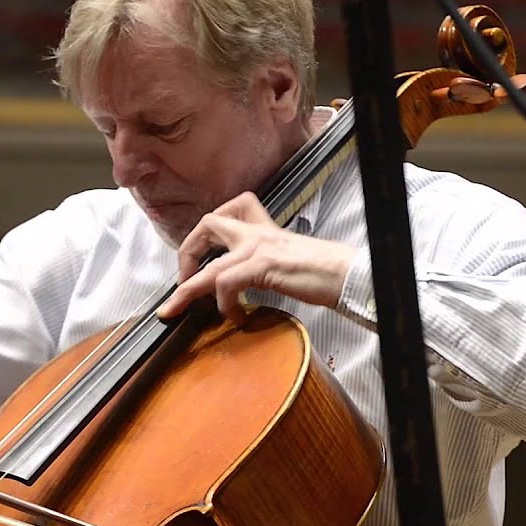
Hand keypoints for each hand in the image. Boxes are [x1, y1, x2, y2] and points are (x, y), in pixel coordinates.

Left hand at [155, 192, 355, 321]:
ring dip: (187, 291)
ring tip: (178, 308)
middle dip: (187, 252)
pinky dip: (224, 304)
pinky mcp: (263, 266)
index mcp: (264, 228)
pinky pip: (226, 283)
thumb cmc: (324, 272)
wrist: (347, 274)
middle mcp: (258, 232)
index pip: (231, 208)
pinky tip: (236, 318)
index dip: (208, 230)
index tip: (200, 257)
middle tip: (184, 279)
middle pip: (208, 224)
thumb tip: (245, 283)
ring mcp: (259, 247)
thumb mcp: (287, 259)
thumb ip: (264, 264)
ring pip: (209, 265)